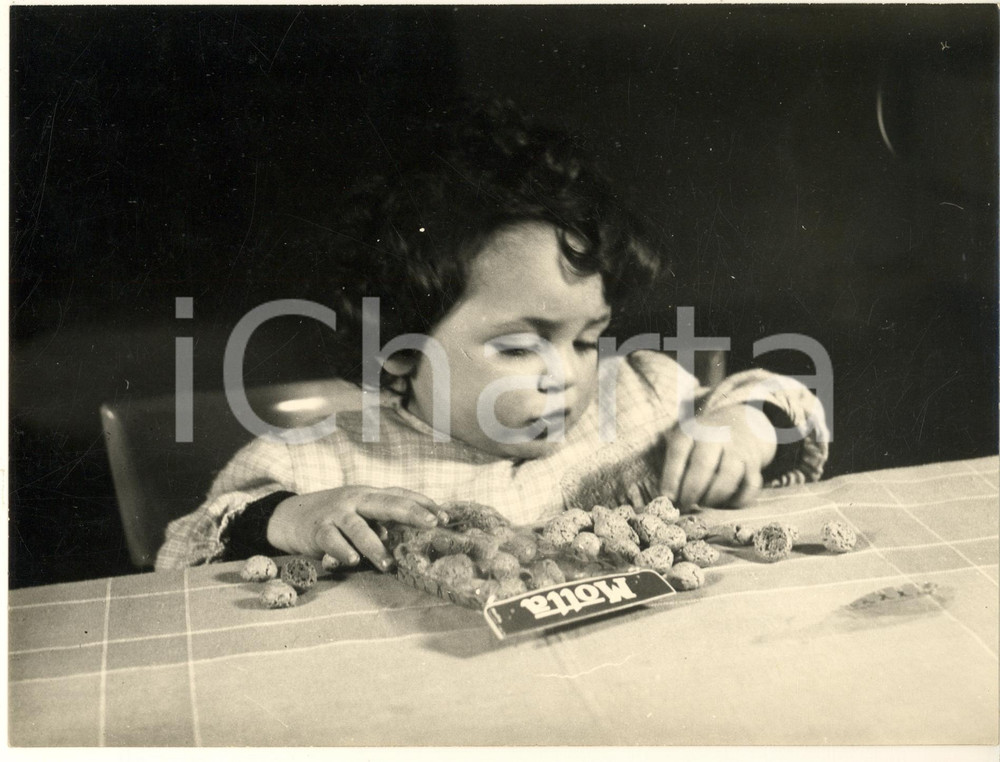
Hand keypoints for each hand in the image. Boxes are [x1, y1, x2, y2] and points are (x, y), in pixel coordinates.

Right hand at [266, 486, 443, 570]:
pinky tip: (352, 561)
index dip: (423, 504)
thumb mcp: (362, 513)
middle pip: (386, 502)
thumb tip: (416, 537)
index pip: (401, 495)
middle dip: (411, 512)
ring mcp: (336, 513)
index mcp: (370, 495)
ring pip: (359, 527)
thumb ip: (384, 522)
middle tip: (431, 524)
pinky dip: (342, 550)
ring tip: (388, 564)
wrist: (292, 516)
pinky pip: (331, 540)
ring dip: (375, 546)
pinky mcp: (318, 530)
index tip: (445, 517)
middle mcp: (355, 500)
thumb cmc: (336, 518)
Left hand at [660, 404, 776, 508]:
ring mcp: (738, 449)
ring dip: (713, 497)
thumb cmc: (705, 440)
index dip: (671, 478)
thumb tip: (669, 499)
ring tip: (704, 503)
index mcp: (693, 430)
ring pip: (728, 477)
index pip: (678, 452)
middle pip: (703, 465)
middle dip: (691, 491)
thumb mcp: (687, 442)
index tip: (667, 498)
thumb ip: (676, 465)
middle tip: (685, 506)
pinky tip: (726, 503)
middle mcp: (717, 436)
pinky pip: (750, 486)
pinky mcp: (755, 463)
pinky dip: (738, 500)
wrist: (742, 422)